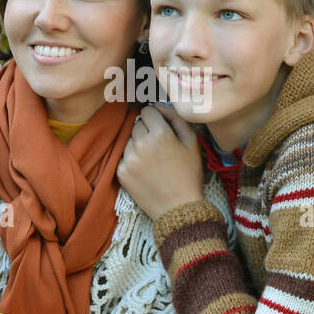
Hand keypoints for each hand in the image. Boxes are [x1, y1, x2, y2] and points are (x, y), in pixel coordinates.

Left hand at [117, 104, 204, 218]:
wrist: (178, 209)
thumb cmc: (189, 175)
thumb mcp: (192, 143)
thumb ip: (177, 118)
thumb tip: (158, 105)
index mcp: (160, 134)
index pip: (147, 111)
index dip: (155, 117)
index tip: (160, 126)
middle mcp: (141, 144)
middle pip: (137, 124)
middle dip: (146, 130)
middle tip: (158, 146)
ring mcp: (129, 159)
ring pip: (129, 140)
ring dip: (138, 144)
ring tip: (152, 159)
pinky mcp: (121, 173)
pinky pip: (123, 156)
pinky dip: (131, 159)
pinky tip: (144, 170)